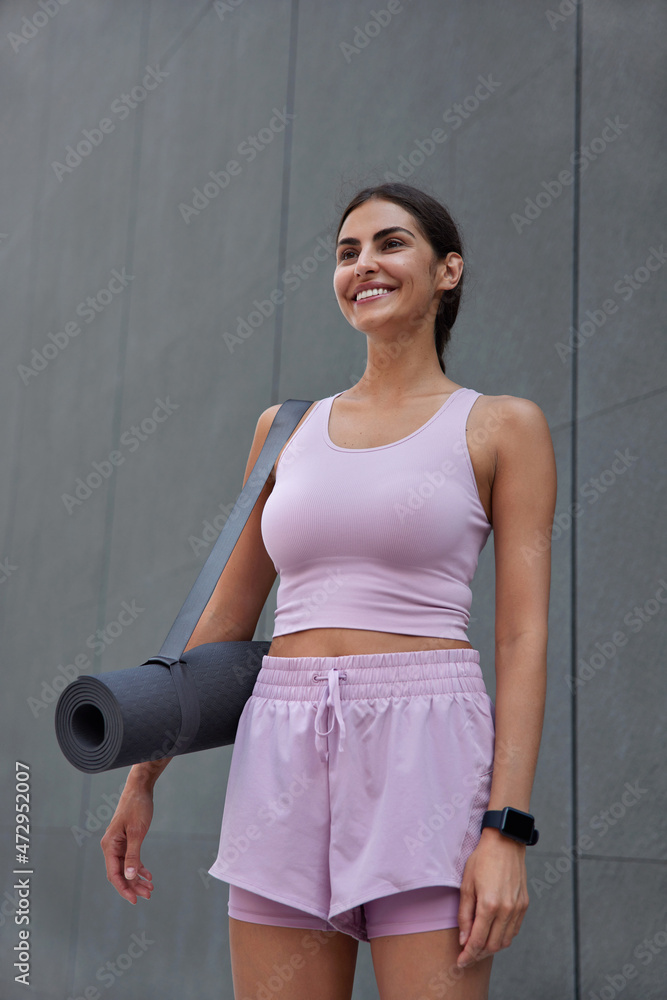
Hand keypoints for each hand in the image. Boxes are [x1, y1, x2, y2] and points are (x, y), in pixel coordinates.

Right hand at [100, 784, 154, 903]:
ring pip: (126, 868)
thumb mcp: (137, 832)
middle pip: (120, 873)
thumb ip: (133, 855)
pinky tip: (149, 875)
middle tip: (148, 895)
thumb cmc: (137, 807)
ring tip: (150, 889)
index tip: (134, 900)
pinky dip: (139, 868)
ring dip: (137, 879)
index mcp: (109, 846)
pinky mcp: (126, 840)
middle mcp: (111, 847)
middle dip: (133, 886)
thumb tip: (130, 876)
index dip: (124, 888)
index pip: (114, 874)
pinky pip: (131, 859)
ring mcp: (118, 844)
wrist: (140, 788)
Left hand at [456, 829, 529, 968]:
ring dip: (491, 948)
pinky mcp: (524, 904)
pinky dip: (503, 937)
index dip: (468, 954)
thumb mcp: (466, 885)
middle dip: (478, 954)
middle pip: (493, 945)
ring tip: (478, 946)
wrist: (505, 842)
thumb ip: (465, 914)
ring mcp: (518, 908)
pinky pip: (514, 930)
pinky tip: (493, 934)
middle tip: (467, 956)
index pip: (478, 940)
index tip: (460, 962)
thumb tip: (463, 939)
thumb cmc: (482, 860)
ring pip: (506, 941)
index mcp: (490, 905)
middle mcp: (507, 910)